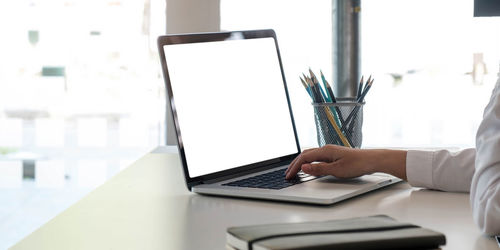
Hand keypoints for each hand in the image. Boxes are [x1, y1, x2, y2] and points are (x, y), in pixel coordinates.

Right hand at [285, 145, 406, 180]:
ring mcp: (331, 151)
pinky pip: (317, 157)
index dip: (294, 167)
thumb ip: (319, 169)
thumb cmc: (357, 164)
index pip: (304, 158)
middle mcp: (326, 149)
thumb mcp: (336, 170)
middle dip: (295, 164)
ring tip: (296, 171)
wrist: (372, 160)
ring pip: (311, 155)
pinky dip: (310, 162)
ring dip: (302, 163)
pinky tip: (311, 167)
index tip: (289, 175)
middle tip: (289, 174)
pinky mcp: (335, 155)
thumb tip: (304, 167)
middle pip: (305, 155)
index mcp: (325, 151)